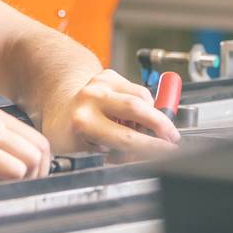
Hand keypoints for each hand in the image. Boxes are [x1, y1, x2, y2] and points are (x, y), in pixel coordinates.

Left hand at [39, 69, 180, 161]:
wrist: (61, 107)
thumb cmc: (69, 133)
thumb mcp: (84, 153)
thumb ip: (113, 156)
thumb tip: (144, 158)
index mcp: (82, 121)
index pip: (126, 137)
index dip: (151, 146)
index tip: (168, 151)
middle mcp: (91, 97)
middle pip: (138, 108)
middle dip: (161, 124)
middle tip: (172, 137)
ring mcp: (99, 83)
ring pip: (142, 96)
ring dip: (151, 115)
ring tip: (144, 129)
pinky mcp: (108, 74)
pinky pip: (137, 90)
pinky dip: (142, 104)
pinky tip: (132, 117)